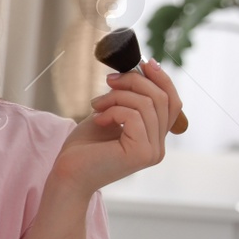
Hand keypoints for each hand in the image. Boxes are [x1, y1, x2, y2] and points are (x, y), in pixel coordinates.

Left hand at [51, 60, 183, 196]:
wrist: (66, 175)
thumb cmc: (83, 148)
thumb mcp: (108, 116)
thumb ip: (127, 100)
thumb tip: (140, 71)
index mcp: (154, 138)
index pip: (172, 102)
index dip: (161, 79)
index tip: (143, 63)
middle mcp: (158, 147)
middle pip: (161, 99)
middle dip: (134, 82)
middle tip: (108, 81)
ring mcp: (152, 151)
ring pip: (146, 104)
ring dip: (117, 97)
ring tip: (96, 105)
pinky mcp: (141, 153)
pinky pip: (135, 116)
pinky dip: (113, 110)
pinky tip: (98, 119)